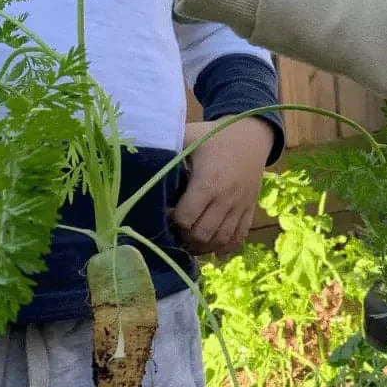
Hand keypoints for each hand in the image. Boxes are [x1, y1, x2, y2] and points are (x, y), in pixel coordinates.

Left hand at [171, 118, 272, 256]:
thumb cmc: (214, 136)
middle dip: (185, 239)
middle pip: (202, 234)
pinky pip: (239, 236)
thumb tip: (135, 159)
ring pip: (221, 239)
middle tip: (173, 232)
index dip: (171, 221)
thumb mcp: (189, 136)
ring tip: (188, 243)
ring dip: (203, 246)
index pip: (185, 218)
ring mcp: (239, 206)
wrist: (251, 136)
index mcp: (208, 182)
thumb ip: (166, 148)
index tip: (163, 214)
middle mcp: (225, 198)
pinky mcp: (249, 208)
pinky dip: (226, 247)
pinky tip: (213, 250)